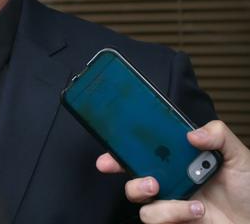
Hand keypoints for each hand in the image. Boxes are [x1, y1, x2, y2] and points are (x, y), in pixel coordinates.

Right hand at [97, 120, 249, 222]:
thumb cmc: (248, 190)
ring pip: (136, 194)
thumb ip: (218, 135)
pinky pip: (155, 217)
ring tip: (165, 189)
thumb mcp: (238, 156)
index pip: (146, 144)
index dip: (124, 139)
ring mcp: (168, 199)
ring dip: (146, 191)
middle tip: (121, 165)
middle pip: (129, 167)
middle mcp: (168, 176)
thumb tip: (193, 133)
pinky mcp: (172, 220)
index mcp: (178, 157)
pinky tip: (196, 210)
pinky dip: (173, 213)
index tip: (112, 137)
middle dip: (116, 164)